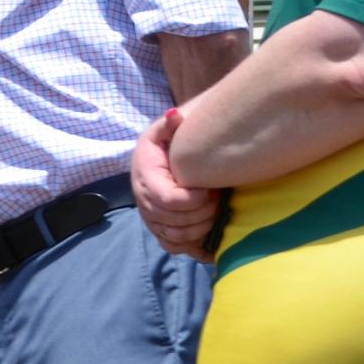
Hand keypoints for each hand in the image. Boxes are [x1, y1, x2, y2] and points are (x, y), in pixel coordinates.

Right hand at [133, 108, 219, 260]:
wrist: (151, 163)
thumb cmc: (162, 147)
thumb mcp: (161, 131)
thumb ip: (169, 124)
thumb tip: (175, 115)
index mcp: (145, 180)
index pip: (168, 200)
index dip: (193, 200)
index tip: (210, 188)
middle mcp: (145, 205)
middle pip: (174, 222)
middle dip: (202, 213)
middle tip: (219, 198)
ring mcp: (152, 222)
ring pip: (176, 238)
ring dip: (201, 228)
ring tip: (217, 211)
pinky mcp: (161, 233)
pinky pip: (175, 248)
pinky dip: (194, 246)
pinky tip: (212, 238)